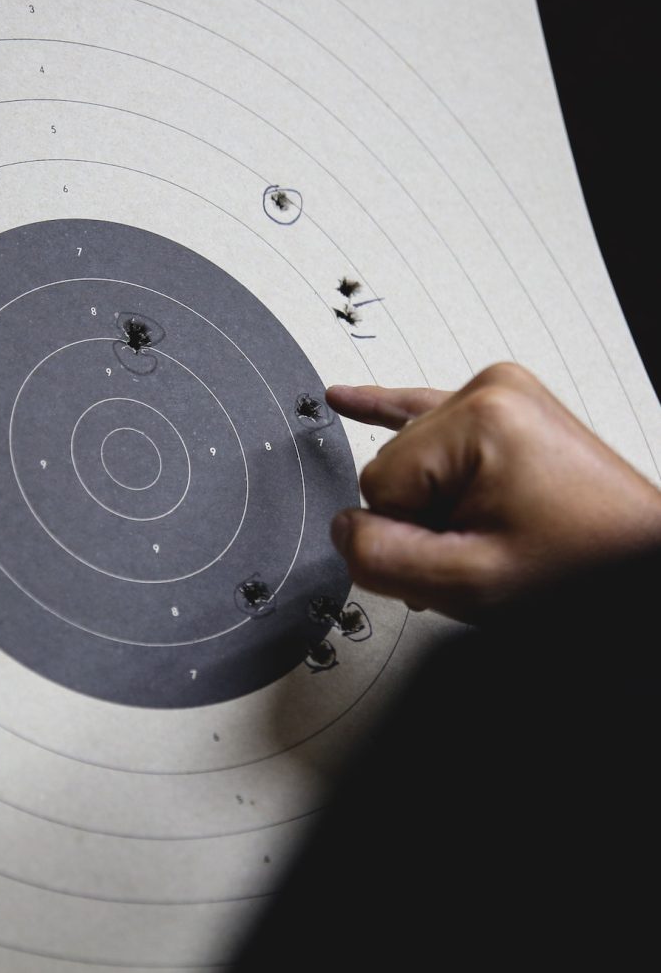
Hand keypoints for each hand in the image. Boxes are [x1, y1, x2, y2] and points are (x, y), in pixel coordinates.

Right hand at [327, 363, 660, 621]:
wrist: (639, 562)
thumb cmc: (581, 569)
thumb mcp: (471, 582)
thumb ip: (384, 558)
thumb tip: (341, 531)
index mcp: (481, 417)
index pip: (379, 482)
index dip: (409, 534)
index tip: (458, 553)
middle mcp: (489, 390)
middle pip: (394, 464)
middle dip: (422, 518)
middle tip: (477, 548)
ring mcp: (498, 394)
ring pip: (408, 455)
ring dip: (433, 504)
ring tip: (486, 529)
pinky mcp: (501, 406)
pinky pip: (424, 406)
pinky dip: (387, 409)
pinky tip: (346, 398)